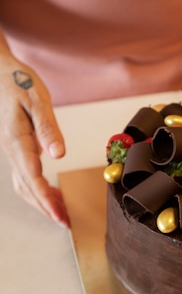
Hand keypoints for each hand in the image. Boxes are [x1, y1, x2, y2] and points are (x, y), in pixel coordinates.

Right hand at [0, 54, 69, 225]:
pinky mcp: (16, 147)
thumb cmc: (18, 82)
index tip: (59, 215)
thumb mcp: (37, 101)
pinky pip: (24, 175)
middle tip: (64, 222)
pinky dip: (36, 189)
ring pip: (24, 184)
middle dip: (45, 207)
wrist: (0, 71)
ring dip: (41, 201)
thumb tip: (58, 155)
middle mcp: (12, 150)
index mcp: (17, 141)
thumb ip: (48, 129)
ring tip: (59, 213)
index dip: (46, 200)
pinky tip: (49, 193)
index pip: (33, 178)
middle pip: (28, 187)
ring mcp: (12, 150)